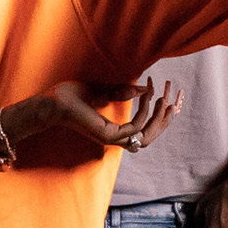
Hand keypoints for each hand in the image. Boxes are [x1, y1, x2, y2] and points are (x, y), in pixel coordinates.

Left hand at [8, 76, 178, 155]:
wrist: (54, 101)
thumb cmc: (71, 96)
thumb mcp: (102, 90)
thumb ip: (122, 91)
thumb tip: (143, 88)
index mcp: (114, 131)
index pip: (145, 131)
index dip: (158, 117)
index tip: (164, 96)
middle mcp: (115, 138)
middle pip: (150, 137)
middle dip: (164, 119)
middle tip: (173, 100)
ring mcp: (112, 139)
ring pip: (146, 134)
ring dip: (158, 114)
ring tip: (162, 95)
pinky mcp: (108, 135)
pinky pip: (136, 126)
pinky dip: (144, 110)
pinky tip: (147, 95)